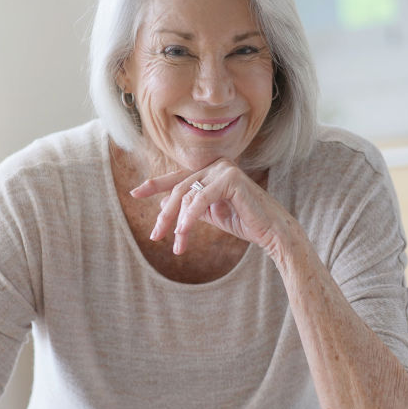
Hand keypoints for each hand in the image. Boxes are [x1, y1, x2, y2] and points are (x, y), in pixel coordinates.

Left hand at [129, 159, 295, 256]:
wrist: (272, 232)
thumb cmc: (244, 222)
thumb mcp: (211, 214)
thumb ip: (191, 207)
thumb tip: (164, 206)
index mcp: (212, 169)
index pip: (179, 177)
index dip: (156, 185)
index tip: (135, 193)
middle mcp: (217, 164)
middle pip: (179, 188)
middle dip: (165, 215)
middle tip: (155, 236)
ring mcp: (224, 168)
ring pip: (187, 195)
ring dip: (178, 223)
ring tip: (176, 244)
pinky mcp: (230, 178)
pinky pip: (201, 199)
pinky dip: (189, 217)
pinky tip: (182, 233)